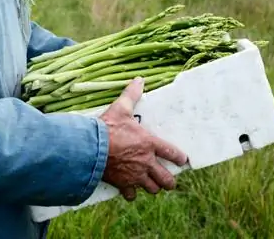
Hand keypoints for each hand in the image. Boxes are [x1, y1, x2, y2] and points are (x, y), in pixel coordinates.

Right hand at [99, 77, 187, 200]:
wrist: (91, 148)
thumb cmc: (108, 127)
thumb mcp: (120, 108)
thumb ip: (131, 94)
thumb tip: (139, 79)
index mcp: (150, 143)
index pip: (172, 153)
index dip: (179, 158)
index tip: (182, 160)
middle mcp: (146, 162)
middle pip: (166, 180)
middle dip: (168, 181)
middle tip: (167, 180)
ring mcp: (135, 175)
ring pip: (152, 189)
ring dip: (152, 187)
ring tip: (150, 184)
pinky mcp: (123, 184)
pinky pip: (131, 195)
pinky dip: (131, 193)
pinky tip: (130, 189)